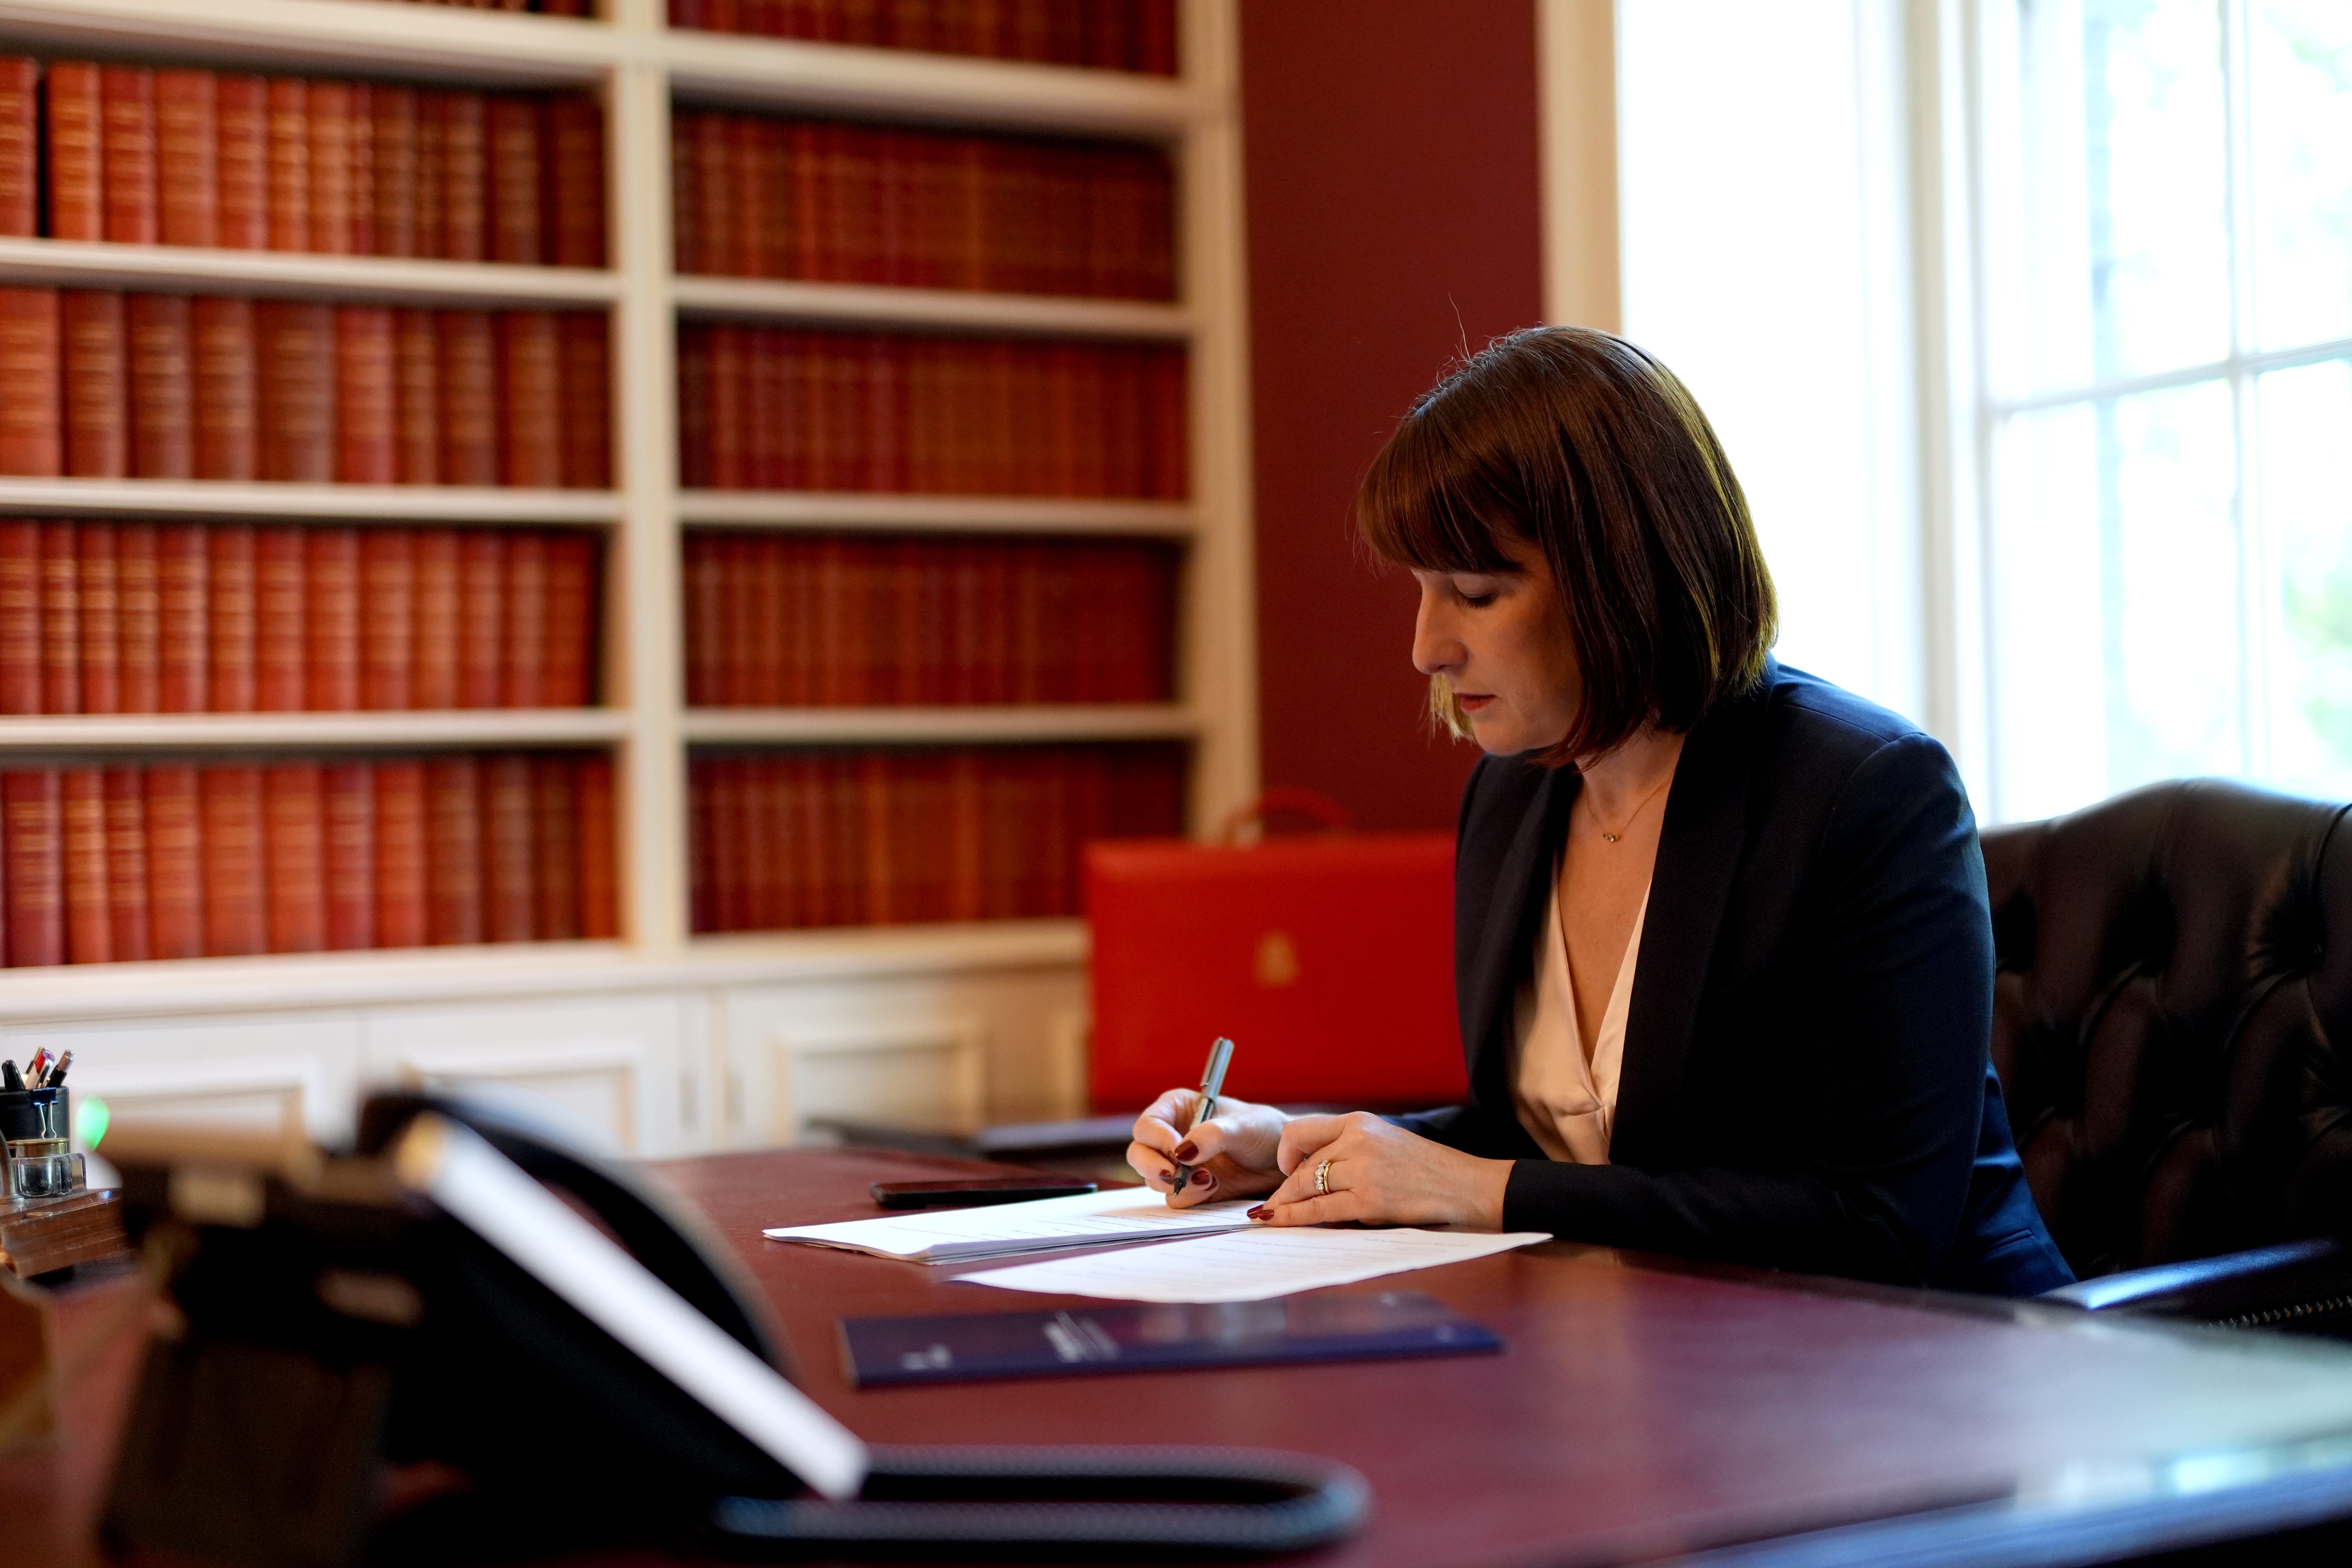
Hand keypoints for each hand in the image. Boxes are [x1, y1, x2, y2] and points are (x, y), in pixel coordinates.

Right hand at [1127, 1091, 1287, 1207]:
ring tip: (1209, 1180)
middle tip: (1177, 1175)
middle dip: (1155, 1168)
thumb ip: (1212, 1135)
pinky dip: (1189, 1198)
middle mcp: (1170, 1136)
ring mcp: (1178, 1165)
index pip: (1147, 1125)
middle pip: (1139, 1154)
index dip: (1157, 1140)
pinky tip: (1213, 1188)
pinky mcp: (1189, 1188)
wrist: (1282, 1161)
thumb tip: (1183, 1153)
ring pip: (1153, 1179)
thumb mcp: (1243, 1126)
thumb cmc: (1264, 1131)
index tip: (1179, 1154)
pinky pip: (1174, 1198)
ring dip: (1176, 1185)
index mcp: (1176, 1110)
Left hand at [1252, 1113, 1511, 1229]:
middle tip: (1270, 1206)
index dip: (1286, 1153)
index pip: (1301, 1131)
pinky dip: (1294, 1217)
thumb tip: (1309, 1172)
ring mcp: (1363, 1169)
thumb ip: (1349, 1148)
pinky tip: (1279, 1222)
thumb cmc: (1427, 1168)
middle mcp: (1357, 1140)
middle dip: (1283, 1188)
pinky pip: (1320, 1209)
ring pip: (1306, 1186)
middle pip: (1302, 1164)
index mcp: (1359, 1121)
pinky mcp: (1370, 1199)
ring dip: (1283, 1205)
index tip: (1285, 1170)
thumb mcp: (1385, 1141)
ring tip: (1269, 1217)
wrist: (1465, 1185)